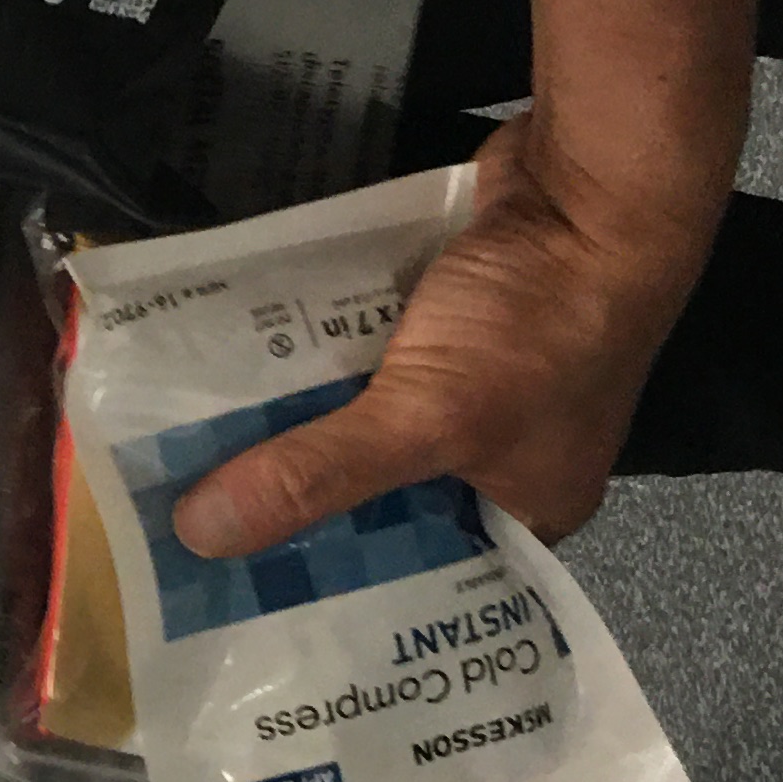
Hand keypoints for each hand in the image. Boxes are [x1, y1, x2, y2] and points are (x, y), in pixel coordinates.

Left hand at [172, 122, 713, 555]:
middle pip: (379, 495)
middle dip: (298, 500)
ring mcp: (473, 379)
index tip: (244, 596)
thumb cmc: (540, 323)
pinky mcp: (444, 318)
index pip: (420, 574)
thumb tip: (203, 534)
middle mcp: (501, 453)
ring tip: (190, 459)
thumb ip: (319, 474)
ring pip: (362, 417)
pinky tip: (231, 371)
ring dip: (292, 423)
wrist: (592, 184)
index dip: (338, 587)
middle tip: (196, 527)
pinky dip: (310, 356)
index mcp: (526, 509)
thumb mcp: (426, 417)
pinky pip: (361, 352)